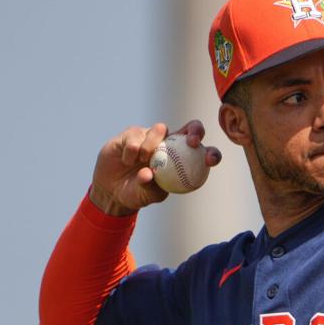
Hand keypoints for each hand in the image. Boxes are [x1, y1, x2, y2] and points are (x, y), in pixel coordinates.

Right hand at [88, 120, 222, 215]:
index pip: (203, 152)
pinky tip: (127, 160)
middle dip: (196, 130)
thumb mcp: (145, 196)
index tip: (209, 160)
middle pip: (191, 128)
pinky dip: (132, 149)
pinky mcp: (133, 132)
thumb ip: (149, 187)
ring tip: (141, 160)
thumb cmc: (136, 193)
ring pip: (160, 129)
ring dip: (151, 145)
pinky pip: (136, 135)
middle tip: (191, 143)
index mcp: (182, 160)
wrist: (112, 189)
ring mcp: (152, 136)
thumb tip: (149, 174)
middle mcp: (170, 144)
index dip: (212, 153)